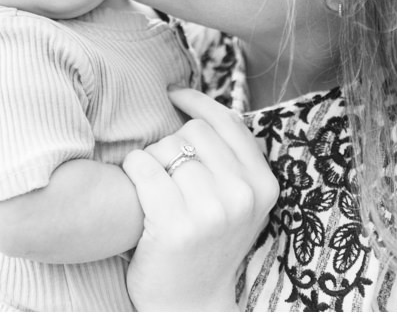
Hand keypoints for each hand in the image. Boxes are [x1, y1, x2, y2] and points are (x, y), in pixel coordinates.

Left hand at [121, 89, 279, 310]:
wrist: (190, 303)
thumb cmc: (206, 245)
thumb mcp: (239, 203)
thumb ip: (232, 159)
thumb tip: (202, 104)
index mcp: (264, 185)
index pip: (228, 122)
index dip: (197, 102)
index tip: (174, 95)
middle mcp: (243, 196)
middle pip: (193, 132)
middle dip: (171, 145)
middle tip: (165, 174)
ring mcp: (211, 211)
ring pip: (165, 148)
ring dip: (151, 162)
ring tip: (155, 192)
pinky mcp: (176, 224)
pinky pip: (142, 166)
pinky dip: (132, 172)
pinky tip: (137, 192)